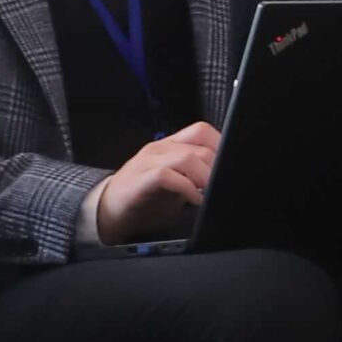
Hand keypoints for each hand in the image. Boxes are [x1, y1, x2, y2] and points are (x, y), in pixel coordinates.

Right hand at [91, 122, 220, 243]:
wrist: (107, 210)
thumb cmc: (144, 198)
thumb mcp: (176, 184)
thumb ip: (196, 176)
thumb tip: (224, 178)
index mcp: (171, 146)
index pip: (201, 131)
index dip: (221, 145)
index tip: (233, 165)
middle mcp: (160, 148)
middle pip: (198, 143)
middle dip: (218, 164)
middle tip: (225, 182)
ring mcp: (148, 162)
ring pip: (186, 156)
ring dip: (205, 175)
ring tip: (212, 191)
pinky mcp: (140, 179)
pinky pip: (167, 175)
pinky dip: (187, 188)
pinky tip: (195, 200)